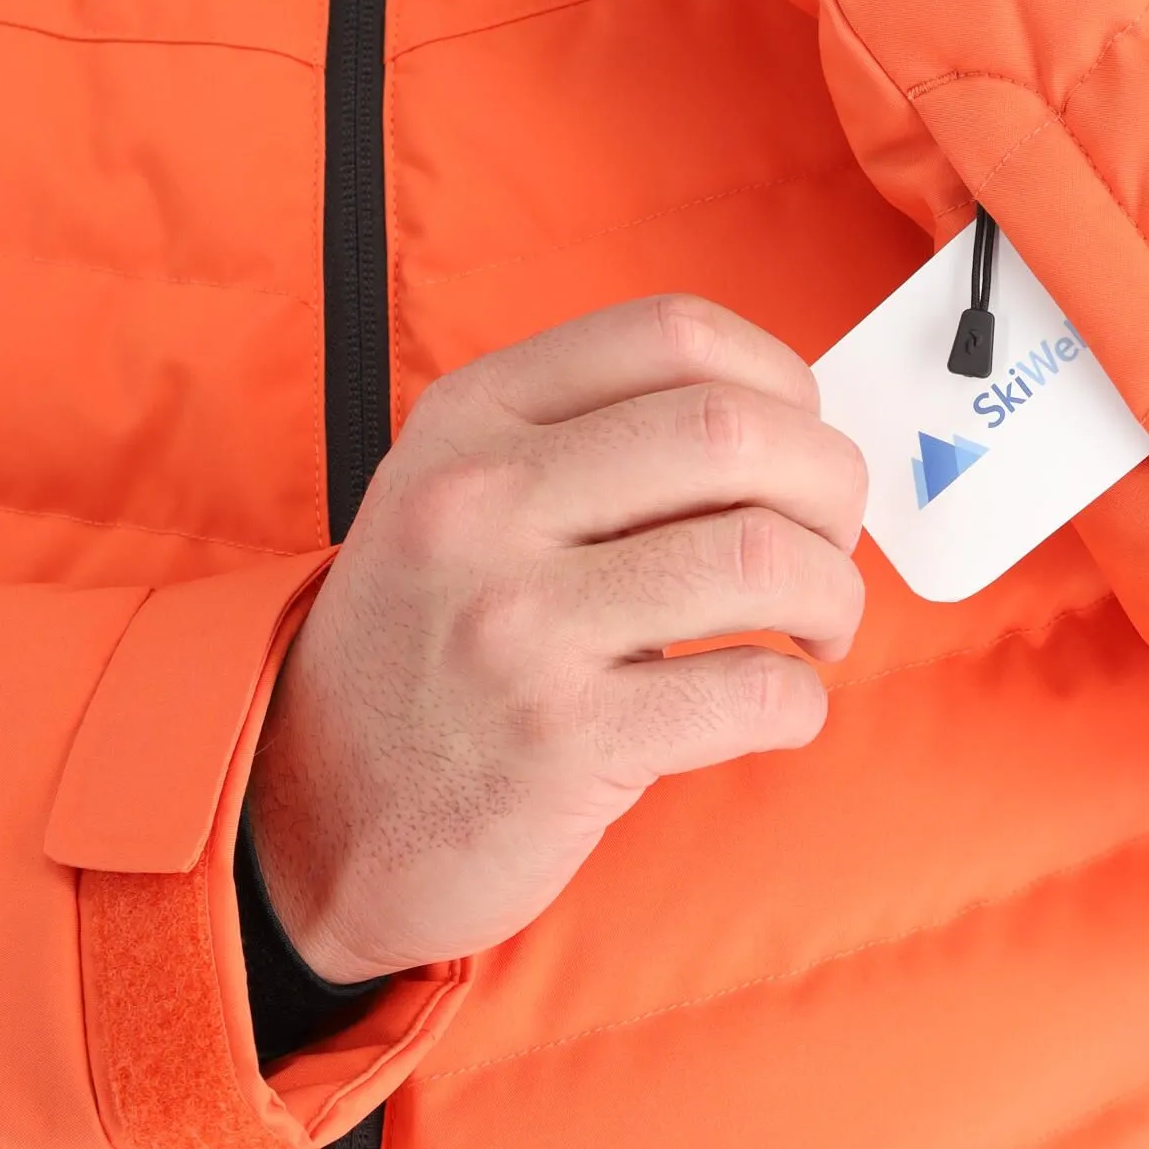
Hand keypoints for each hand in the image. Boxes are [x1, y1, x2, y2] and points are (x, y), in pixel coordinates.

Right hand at [244, 296, 868, 982]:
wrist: (314, 816)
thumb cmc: (434, 640)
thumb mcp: (467, 493)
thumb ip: (599, 438)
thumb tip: (797, 426)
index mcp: (472, 417)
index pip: (675, 333)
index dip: (780, 376)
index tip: (800, 436)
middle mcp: (483, 503)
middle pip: (735, 432)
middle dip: (832, 484)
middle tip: (832, 539)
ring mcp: (516, 625)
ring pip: (763, 557)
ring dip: (834, 594)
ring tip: (818, 626)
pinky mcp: (558, 744)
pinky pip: (752, 693)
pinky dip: (800, 700)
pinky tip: (776, 703)